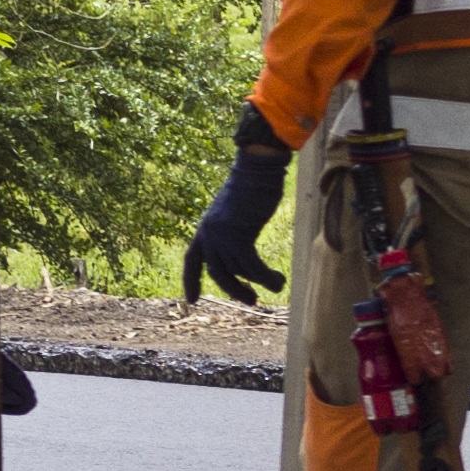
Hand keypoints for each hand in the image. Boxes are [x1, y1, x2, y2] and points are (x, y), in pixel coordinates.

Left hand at [180, 103, 293, 306]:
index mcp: (204, 228)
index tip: (192, 301)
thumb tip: (243, 261)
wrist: (257, 169)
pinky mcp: (238, 236)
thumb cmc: (252, 188)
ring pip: (239, 271)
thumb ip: (234, 234)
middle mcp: (208, 234)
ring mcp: (221, 235)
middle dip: (234, 290)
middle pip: (217, 273)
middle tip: (252, 301)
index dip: (190, 281)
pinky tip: (279, 281)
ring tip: (277, 283)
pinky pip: (252, 268)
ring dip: (260, 282)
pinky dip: (266, 278)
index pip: (191, 260)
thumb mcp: (236, 214)